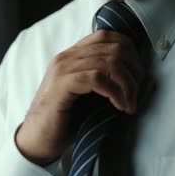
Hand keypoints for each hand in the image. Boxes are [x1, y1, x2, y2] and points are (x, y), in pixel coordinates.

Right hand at [15, 30, 144, 165]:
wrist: (37, 140)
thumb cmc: (64, 120)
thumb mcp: (87, 94)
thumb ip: (102, 79)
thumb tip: (136, 76)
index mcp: (73, 56)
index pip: (107, 35)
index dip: (130, 52)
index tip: (137, 76)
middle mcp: (67, 57)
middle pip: (114, 47)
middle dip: (134, 70)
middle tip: (136, 93)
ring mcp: (63, 69)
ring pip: (109, 62)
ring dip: (127, 85)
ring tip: (129, 103)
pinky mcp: (61, 85)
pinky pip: (97, 78)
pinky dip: (115, 92)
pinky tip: (119, 107)